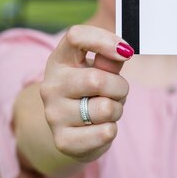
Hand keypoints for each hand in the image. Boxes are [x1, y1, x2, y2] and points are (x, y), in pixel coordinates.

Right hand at [40, 25, 133, 162]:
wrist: (73, 131)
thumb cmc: (90, 92)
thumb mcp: (98, 69)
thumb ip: (109, 59)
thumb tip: (122, 51)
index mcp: (59, 60)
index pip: (75, 36)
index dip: (104, 40)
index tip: (126, 52)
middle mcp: (50, 86)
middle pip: (97, 79)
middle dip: (119, 87)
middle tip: (117, 92)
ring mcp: (54, 114)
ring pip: (106, 108)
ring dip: (116, 109)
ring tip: (106, 110)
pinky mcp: (63, 141)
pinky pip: (105, 132)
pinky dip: (111, 129)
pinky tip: (99, 127)